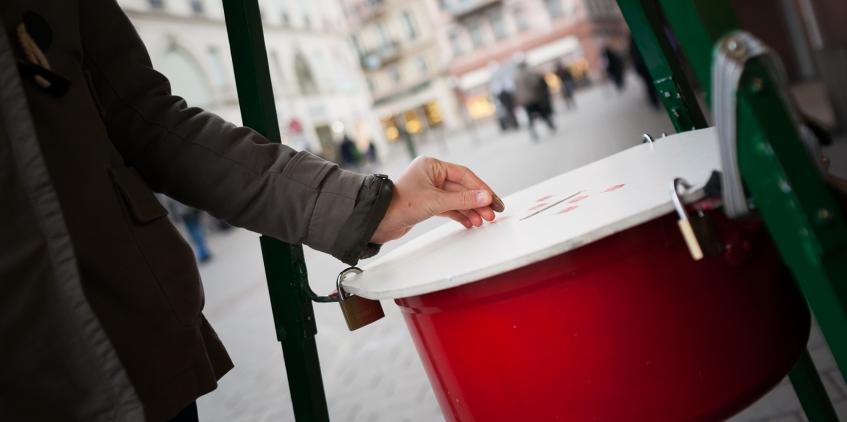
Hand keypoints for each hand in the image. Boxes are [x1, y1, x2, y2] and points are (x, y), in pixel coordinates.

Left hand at [370, 157, 504, 243]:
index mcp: (431, 165)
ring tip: (483, 221)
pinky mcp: (426, 204)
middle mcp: (431, 176)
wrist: (378, 221)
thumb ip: (463, 200)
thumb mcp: (435, 201)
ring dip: (470, 210)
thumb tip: (485, 197)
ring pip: (456, 199)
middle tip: (492, 213)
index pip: (464, 175)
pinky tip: (470, 222)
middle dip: (477, 202)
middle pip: (462, 188)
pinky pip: (449, 207)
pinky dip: (460, 214)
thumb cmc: (399, 205)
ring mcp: (429, 190)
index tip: (493, 200)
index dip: (481, 188)